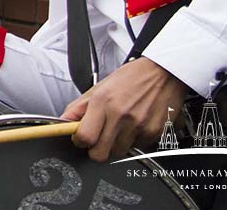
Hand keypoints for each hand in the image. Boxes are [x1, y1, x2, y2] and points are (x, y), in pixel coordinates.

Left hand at [62, 57, 187, 161]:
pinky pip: (136, 148)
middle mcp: (120, 115)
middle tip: (98, 138)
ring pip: (118, 153)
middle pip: (100, 153)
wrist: (162, 73)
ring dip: (115, 144)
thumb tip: (63, 121)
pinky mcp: (153, 133)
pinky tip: (134, 125)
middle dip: (95, 149)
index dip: (79, 141)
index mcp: (103, 102)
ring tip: (119, 127)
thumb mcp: (99, 87)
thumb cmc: (131, 77)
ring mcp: (138, 126)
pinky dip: (132, 141)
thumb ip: (78, 107)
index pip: (85, 136)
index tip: (81, 138)